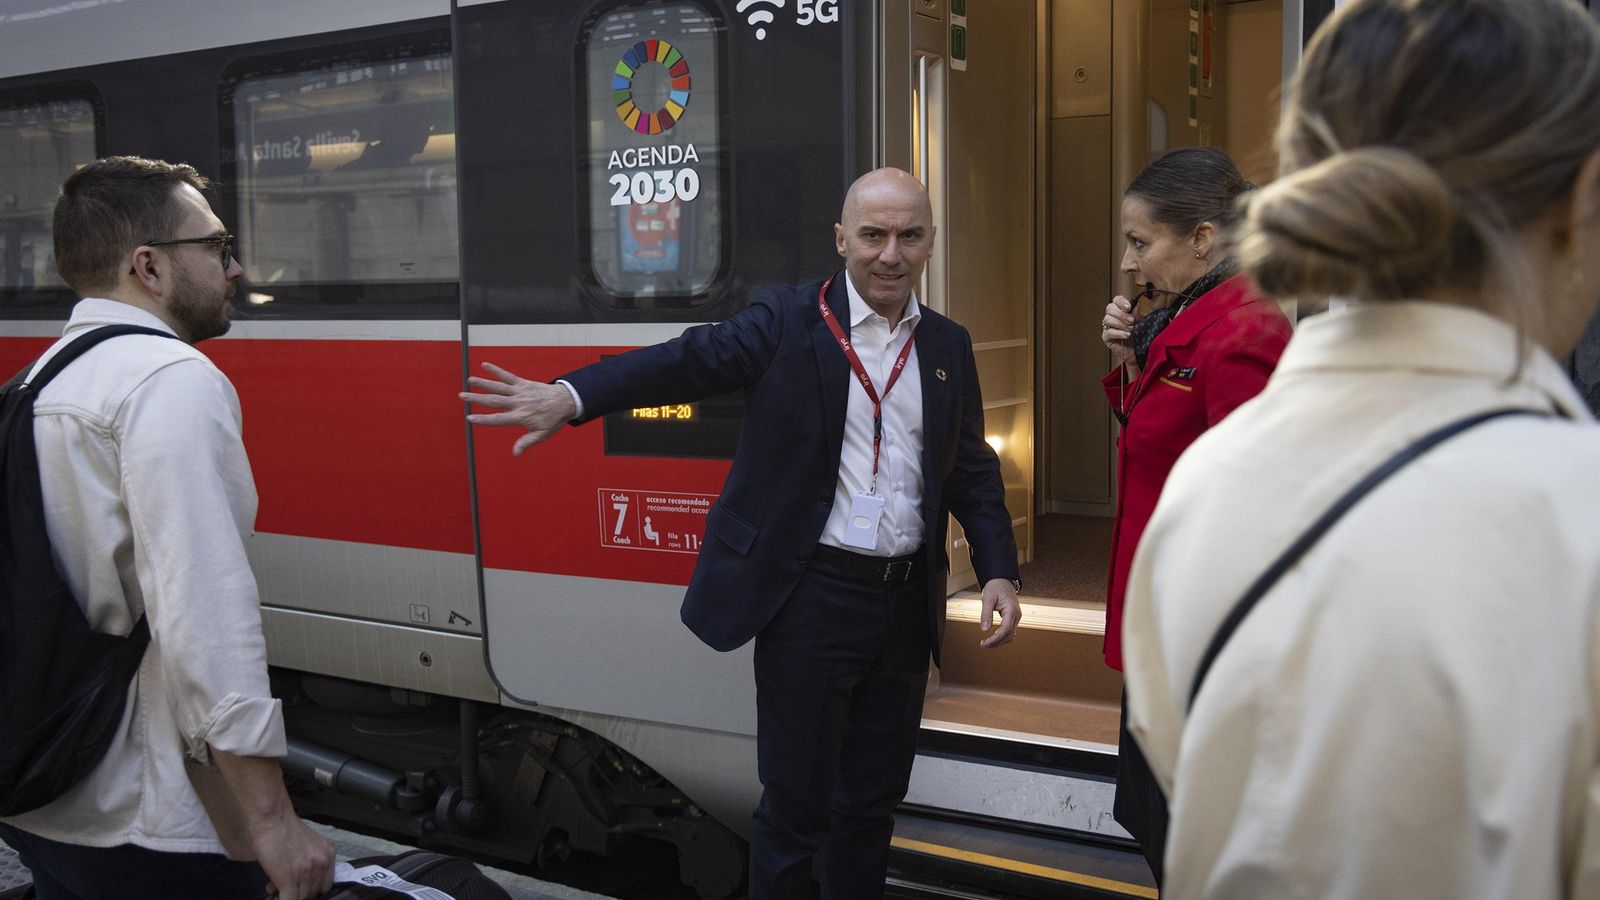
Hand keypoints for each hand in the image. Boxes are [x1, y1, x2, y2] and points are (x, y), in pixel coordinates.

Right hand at [250, 811, 333, 899]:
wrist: (272, 818)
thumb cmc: (283, 829)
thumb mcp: (305, 846)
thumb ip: (305, 865)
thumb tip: (293, 884)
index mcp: (328, 855)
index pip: (324, 885)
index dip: (310, 889)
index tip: (299, 888)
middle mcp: (322, 864)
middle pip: (314, 893)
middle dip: (298, 892)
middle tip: (284, 884)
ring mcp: (307, 872)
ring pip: (302, 898)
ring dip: (289, 894)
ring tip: (275, 883)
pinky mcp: (289, 879)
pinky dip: (282, 898)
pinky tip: (275, 891)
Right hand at [459, 362, 578, 455]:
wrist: (566, 401)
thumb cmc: (553, 420)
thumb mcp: (542, 435)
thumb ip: (527, 442)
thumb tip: (515, 454)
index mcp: (520, 417)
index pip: (498, 419)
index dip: (483, 419)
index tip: (469, 418)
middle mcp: (518, 403)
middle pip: (493, 401)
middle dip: (476, 399)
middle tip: (462, 396)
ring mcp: (520, 392)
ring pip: (498, 387)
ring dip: (483, 383)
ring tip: (469, 380)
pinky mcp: (523, 383)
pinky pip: (508, 376)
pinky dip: (496, 370)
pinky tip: (485, 365)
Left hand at [977, 578, 1019, 648]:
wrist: (1002, 580)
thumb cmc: (995, 586)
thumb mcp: (988, 598)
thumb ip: (986, 614)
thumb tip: (984, 629)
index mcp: (1011, 610)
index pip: (1006, 629)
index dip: (995, 639)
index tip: (985, 643)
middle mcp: (1016, 615)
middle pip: (1009, 635)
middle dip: (996, 643)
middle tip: (982, 645)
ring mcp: (1016, 617)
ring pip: (1010, 635)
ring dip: (999, 642)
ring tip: (986, 643)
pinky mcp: (1012, 618)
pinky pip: (1009, 631)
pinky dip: (1001, 637)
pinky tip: (992, 639)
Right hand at [1101, 295, 1138, 368]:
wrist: (1140, 350)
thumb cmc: (1140, 335)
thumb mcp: (1141, 321)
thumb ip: (1137, 312)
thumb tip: (1135, 304)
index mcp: (1121, 309)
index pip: (1116, 300)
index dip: (1121, 302)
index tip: (1128, 307)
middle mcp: (1113, 316)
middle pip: (1110, 308)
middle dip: (1121, 314)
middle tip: (1131, 321)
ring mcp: (1108, 326)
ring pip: (1108, 319)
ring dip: (1121, 324)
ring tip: (1131, 329)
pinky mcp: (1106, 337)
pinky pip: (1108, 332)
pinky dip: (1118, 333)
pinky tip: (1127, 335)